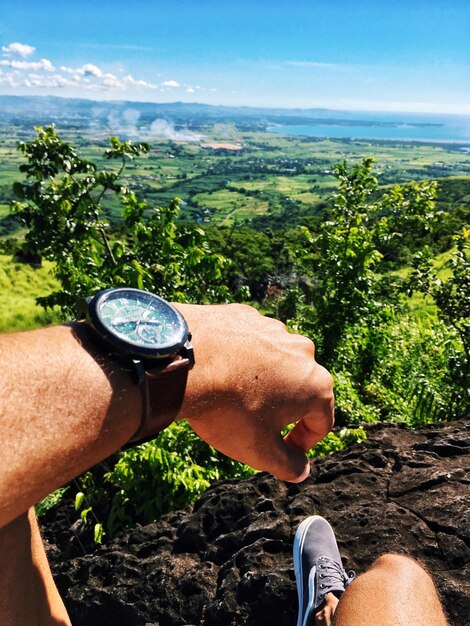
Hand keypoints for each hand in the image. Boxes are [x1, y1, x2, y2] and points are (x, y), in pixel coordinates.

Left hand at [174, 304, 333, 482]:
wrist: (185, 362)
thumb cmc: (228, 410)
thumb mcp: (259, 450)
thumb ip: (288, 464)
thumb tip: (302, 470)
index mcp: (316, 385)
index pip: (321, 422)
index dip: (303, 442)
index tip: (281, 450)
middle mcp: (303, 351)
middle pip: (300, 388)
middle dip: (282, 408)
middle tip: (254, 423)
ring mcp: (274, 329)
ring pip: (275, 362)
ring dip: (263, 380)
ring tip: (234, 394)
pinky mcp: (247, 315)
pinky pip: (251, 342)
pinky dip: (242, 357)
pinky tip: (220, 370)